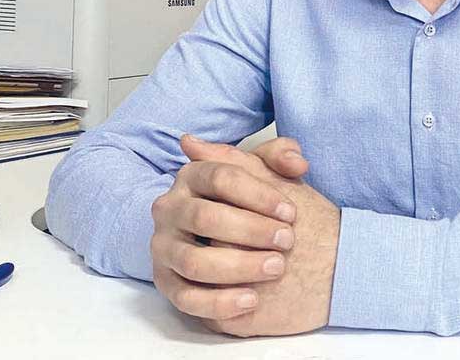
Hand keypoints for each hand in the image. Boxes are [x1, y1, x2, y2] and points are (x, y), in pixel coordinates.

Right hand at [183, 135, 340, 337]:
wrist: (234, 237)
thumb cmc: (253, 201)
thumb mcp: (266, 171)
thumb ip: (282, 156)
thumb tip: (296, 161)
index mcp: (191, 175)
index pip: (221, 177)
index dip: (259, 194)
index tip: (291, 211)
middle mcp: (170, 208)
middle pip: (205, 218)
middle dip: (251, 230)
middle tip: (287, 240)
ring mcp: (163, 247)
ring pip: (194, 261)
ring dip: (238, 267)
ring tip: (276, 267)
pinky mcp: (165, 283)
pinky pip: (186, 299)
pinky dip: (220, 303)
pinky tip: (252, 300)